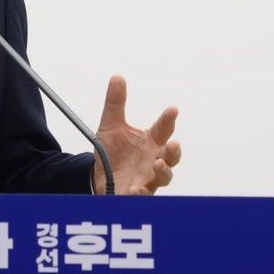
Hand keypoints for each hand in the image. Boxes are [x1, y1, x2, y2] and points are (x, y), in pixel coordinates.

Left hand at [92, 75, 179, 195]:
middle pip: (172, 156)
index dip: (168, 119)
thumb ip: (115, 103)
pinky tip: (136, 189)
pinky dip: (142, 194)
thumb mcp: (110, 125)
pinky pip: (143, 196)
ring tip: (157, 165)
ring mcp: (148, 178)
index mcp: (150, 141)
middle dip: (174, 151)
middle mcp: (153, 159)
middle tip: (172, 144)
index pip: (163, 129)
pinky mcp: (137, 194)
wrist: (99, 176)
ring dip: (163, 172)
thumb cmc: (112, 151)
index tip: (172, 109)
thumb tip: (117, 77)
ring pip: (164, 177)